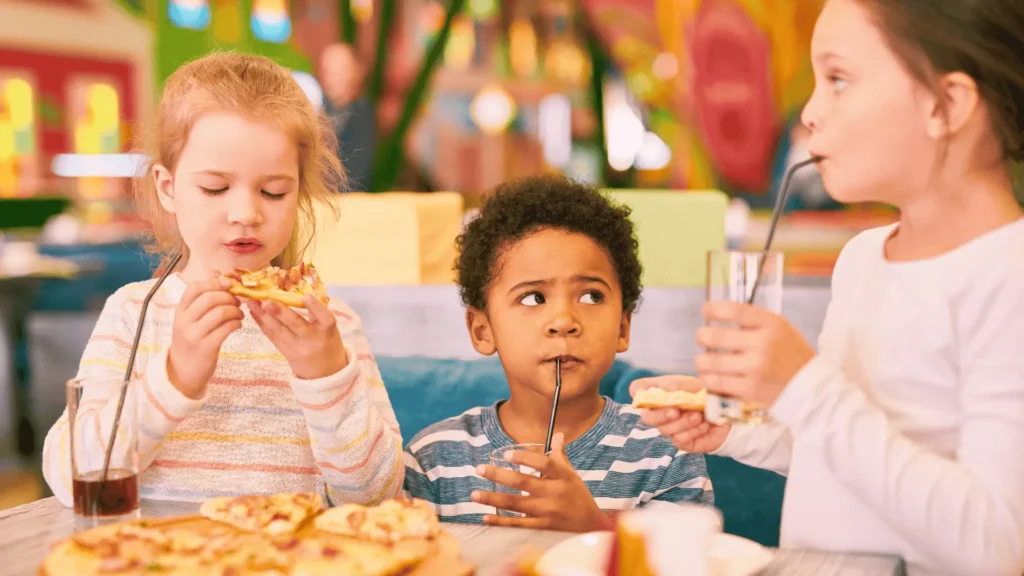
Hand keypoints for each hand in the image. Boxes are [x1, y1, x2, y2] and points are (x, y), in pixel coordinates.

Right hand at [168, 278, 243, 397]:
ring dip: (235, 311)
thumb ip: (202, 305)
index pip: (194, 288)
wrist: (183, 370)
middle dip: (229, 297)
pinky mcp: (206, 347)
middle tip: (238, 302)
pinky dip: (236, 323)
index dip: (214, 283)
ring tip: (240, 314)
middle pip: (209, 298)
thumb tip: (226, 284)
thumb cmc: (191, 341)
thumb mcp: (189, 321)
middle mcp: (184, 321)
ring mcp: (194, 335)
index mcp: (180, 311)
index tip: (228, 284)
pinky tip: (238, 325)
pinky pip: (226, 329)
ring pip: (220, 313)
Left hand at [248, 296, 347, 379]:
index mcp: (328, 329)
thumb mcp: (329, 328)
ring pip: (279, 331)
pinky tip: (254, 313)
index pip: (324, 317)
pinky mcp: (285, 352)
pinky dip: (262, 324)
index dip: (315, 307)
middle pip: (296, 324)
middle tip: (266, 301)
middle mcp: (312, 339)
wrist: (324, 372)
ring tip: (252, 303)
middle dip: (280, 312)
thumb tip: (297, 290)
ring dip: (264, 316)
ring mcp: (297, 347)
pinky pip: (272, 337)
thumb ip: (317, 313)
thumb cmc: (326, 341)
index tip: (305, 296)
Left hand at [471, 433, 610, 531]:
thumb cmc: (578, 496)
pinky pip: (518, 524)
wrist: (592, 527)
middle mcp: (554, 492)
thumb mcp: (571, 474)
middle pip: (523, 482)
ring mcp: (547, 512)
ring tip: (474, 494)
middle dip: (499, 475)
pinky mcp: (542, 527)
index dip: (525, 457)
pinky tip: (486, 517)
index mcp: (562, 476)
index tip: (506, 454)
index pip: (543, 463)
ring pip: (516, 503)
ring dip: (493, 498)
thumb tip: (557, 434)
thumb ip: (560, 455)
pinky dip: (501, 522)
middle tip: (479, 469)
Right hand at [630, 375, 730, 452]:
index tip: (650, 391)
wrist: (729, 413)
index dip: (638, 391)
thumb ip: (679, 385)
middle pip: (646, 416)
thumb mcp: (696, 384)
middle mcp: (661, 411)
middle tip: (676, 410)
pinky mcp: (682, 442)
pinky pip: (680, 439)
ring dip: (683, 422)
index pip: (637, 390)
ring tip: (699, 415)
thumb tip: (666, 388)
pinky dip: (694, 431)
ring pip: (664, 430)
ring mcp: (670, 427)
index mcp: (660, 392)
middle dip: (660, 415)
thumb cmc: (708, 395)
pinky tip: (705, 424)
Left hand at [695, 301, 814, 408]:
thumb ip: (753, 321)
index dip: (713, 309)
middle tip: (702, 338)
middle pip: (715, 336)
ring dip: (701, 360)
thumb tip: (718, 314)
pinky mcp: (750, 389)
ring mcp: (755, 368)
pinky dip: (707, 378)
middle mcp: (762, 344)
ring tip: (704, 360)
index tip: (706, 311)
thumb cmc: (792, 356)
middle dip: (702, 336)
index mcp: (771, 324)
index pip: (734, 310)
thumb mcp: (780, 329)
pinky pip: (715, 382)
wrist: (812, 389)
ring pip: (710, 361)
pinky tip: (710, 376)